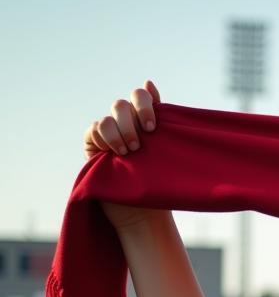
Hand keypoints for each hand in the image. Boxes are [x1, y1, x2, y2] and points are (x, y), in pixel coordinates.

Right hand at [84, 81, 165, 231]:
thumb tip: (149, 82)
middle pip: (122, 105)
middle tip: (140, 146)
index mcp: (146, 122)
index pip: (141, 96)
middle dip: (131, 122)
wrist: (145, 214)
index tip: (153, 128)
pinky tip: (112, 154)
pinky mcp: (94, 146)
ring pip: (108, 118)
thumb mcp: (166, 154)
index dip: (145, 104)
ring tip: (128, 153)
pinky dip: (103, 138)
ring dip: (118, 133)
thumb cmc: (160, 186)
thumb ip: (162, 122)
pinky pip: (94, 130)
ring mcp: (109, 134)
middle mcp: (127, 124)